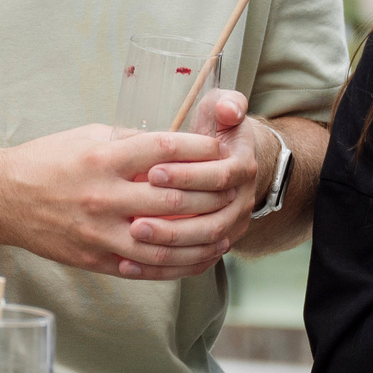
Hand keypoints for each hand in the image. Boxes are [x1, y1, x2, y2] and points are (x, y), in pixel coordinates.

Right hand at [0, 124, 245, 280]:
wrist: (2, 198)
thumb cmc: (49, 160)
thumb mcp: (89, 136)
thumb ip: (131, 141)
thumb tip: (175, 144)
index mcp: (104, 157)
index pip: (165, 150)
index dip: (200, 150)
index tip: (222, 149)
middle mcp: (103, 195)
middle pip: (172, 197)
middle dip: (211, 195)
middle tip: (235, 191)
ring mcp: (99, 231)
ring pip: (163, 243)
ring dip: (200, 241)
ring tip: (225, 236)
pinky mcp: (93, 258)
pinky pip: (142, 268)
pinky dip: (174, 267)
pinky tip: (196, 261)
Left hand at [126, 91, 268, 273]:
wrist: (237, 166)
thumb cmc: (220, 134)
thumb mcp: (225, 110)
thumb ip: (228, 105)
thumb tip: (228, 109)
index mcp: (244, 166)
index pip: (219, 176)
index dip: (187, 175)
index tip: (152, 171)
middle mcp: (242, 200)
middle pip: (211, 216)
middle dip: (172, 214)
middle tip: (134, 212)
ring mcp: (231, 227)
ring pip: (203, 243)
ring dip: (168, 241)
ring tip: (133, 233)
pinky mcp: (216, 246)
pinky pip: (192, 264)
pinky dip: (162, 267)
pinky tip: (128, 263)